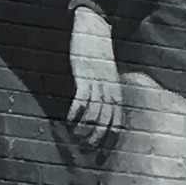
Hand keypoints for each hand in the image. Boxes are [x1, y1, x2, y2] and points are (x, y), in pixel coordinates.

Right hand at [67, 3, 122, 150]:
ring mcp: (98, 85)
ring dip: (84, 129)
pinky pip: (81, 101)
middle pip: (106, 122)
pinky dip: (74, 114)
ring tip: (76, 137)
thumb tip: (102, 111)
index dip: (111, 140)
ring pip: (93, 114)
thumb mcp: (108, 77)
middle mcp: (110, 91)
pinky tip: (68, 120)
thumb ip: (108, 93)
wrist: (93, 32)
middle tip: (87, 149)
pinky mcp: (85, 77)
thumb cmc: (98, 56)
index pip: (117, 123)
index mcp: (117, 93)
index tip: (103, 153)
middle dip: (97, 139)